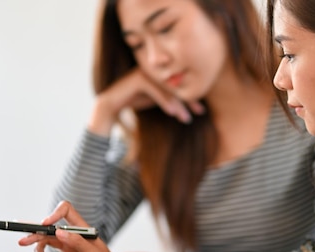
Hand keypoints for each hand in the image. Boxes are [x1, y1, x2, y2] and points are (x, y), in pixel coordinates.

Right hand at [18, 201, 124, 251]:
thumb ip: (77, 242)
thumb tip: (58, 231)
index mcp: (82, 229)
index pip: (66, 211)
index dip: (54, 214)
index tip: (45, 225)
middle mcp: (74, 237)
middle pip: (50, 230)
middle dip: (36, 235)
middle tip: (23, 241)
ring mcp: (71, 250)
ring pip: (48, 246)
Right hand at [89, 68, 204, 134]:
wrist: (113, 102)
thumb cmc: (137, 99)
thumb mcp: (159, 99)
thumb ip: (172, 97)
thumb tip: (193, 105)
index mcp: (162, 72)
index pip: (181, 84)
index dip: (192, 97)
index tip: (201, 110)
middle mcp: (155, 70)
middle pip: (177, 85)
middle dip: (189, 100)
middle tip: (200, 112)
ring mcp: (146, 72)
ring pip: (168, 89)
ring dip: (178, 105)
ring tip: (186, 119)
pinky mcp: (137, 79)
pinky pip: (155, 90)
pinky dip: (164, 101)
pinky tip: (172, 113)